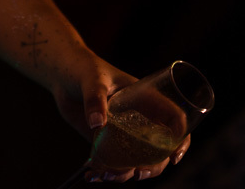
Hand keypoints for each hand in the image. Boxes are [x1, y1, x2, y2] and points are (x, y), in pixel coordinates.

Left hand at [50, 53, 191, 182]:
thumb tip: (96, 124)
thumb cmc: (85, 68)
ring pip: (136, 160)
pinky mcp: (106, 141)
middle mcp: (140, 118)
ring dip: (127, 174)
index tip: (173, 157)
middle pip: (159, 149)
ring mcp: (124, 132)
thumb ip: (95, 99)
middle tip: (137, 173)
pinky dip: (104, 173)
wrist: (63, 76)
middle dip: (153, 167)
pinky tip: (92, 175)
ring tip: (107, 176)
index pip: (174, 120)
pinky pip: (113, 162)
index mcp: (147, 99)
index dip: (181, 140)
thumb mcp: (93, 80)